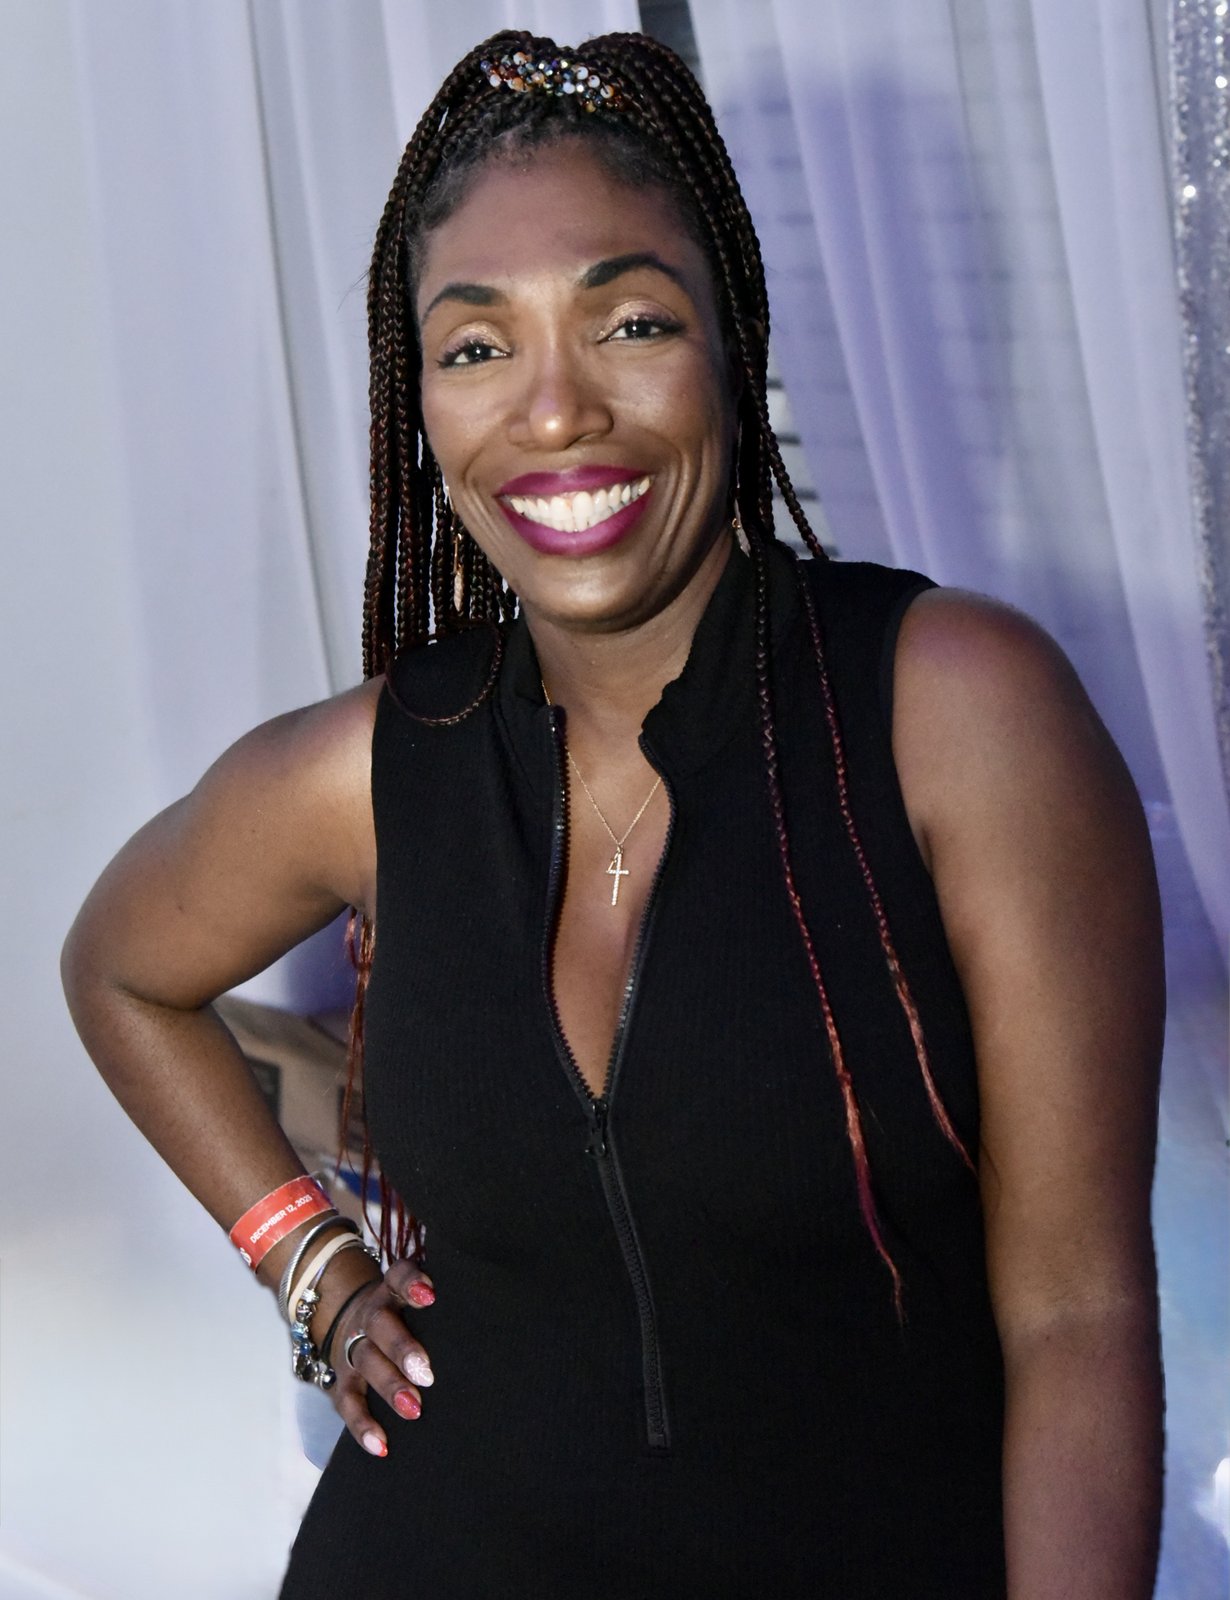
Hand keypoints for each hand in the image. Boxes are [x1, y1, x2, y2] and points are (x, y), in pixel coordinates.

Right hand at [323, 1257, 435, 1457]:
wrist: (351, 1321)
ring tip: (413, 1409)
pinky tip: (380, 1445)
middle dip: (402, 1348)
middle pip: (380, 1324)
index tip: (430, 1296)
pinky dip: (362, 1424)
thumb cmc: (405, 1316)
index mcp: (392, 1291)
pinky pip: (347, 1402)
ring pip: (366, 1361)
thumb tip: (495, 1317)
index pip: (398, 1277)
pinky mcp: (342, 1380)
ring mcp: (353, 1347)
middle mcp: (370, 1315)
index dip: (411, 1283)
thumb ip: (445, 1305)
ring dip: (389, 1386)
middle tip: (427, 1373)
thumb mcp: (416, 1300)